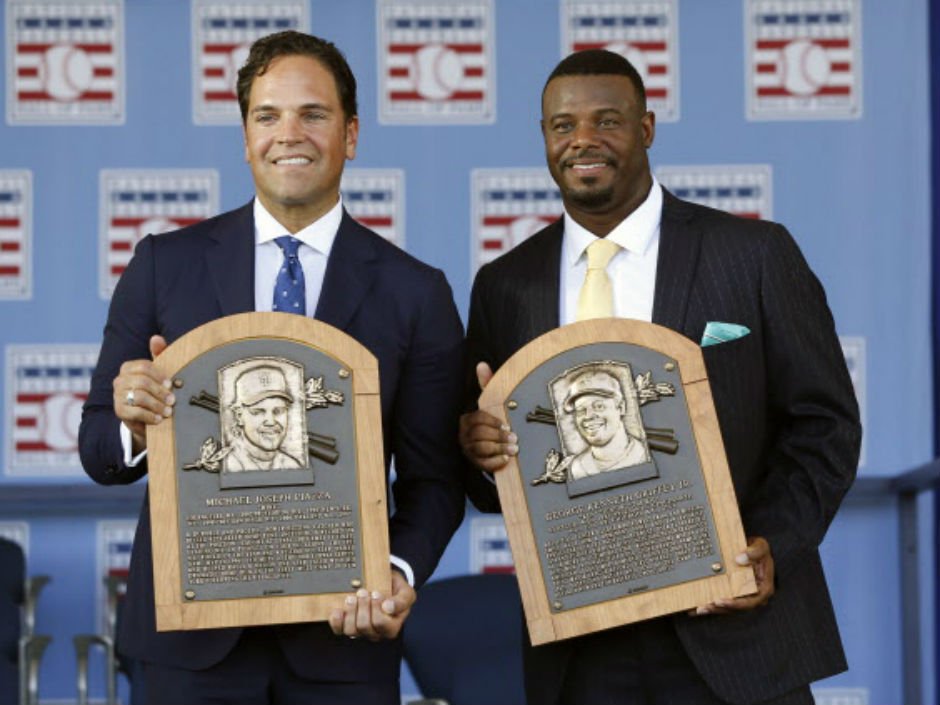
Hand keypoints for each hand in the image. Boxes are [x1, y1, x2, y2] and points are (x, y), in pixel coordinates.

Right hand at [112, 335, 173, 453]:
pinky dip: (150, 416)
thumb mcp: (159, 372)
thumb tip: (156, 338)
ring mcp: (118, 395)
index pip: (144, 367)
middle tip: (173, 401)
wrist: (145, 416)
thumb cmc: (155, 390)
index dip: (159, 375)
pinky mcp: (119, 411)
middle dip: (160, 392)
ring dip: (158, 405)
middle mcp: (120, 380)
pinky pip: (136, 412)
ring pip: (140, 397)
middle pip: (143, 382)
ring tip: (169, 411)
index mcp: (129, 368)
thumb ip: (160, 354)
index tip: (171, 384)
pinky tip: (159, 419)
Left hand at [329, 569, 415, 640]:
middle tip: (362, 592)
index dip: (376, 608)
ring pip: (351, 631)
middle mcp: (376, 633)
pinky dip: (337, 621)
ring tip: (351, 598)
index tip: (376, 593)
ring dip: (350, 611)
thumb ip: (402, 600)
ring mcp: (361, 632)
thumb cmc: (395, 590)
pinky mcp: (348, 628)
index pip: (381, 624)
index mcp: (392, 627)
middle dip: (362, 606)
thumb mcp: (406, 592)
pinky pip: (339, 630)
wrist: (384, 584)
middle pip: (365, 627)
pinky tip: (338, 611)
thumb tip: (388, 608)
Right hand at [459, 362, 517, 472]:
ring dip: (499, 449)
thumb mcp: (488, 403)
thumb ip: (486, 385)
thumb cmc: (489, 420)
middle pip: (480, 435)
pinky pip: (483, 463)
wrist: (486, 444)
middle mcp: (464, 435)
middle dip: (498, 437)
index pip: (478, 419)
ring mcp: (468, 449)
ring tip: (514, 449)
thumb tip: (482, 364)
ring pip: (481, 449)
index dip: (493, 422)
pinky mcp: (475, 462)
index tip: (507, 425)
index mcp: (467, 420)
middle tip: (515, 438)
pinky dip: (495, 462)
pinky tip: (506, 459)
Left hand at [691, 536, 773, 615]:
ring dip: (712, 608)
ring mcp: (743, 596)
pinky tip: (696, 605)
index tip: (720, 601)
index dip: (735, 604)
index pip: (749, 602)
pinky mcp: (734, 593)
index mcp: (763, 589)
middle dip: (718, 609)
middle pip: (735, 607)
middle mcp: (754, 596)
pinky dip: (710, 603)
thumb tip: (740, 559)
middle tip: (702, 607)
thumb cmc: (758, 550)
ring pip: (727, 607)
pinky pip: (722, 601)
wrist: (751, 549)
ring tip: (697, 608)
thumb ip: (753, 552)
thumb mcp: (761, 547)